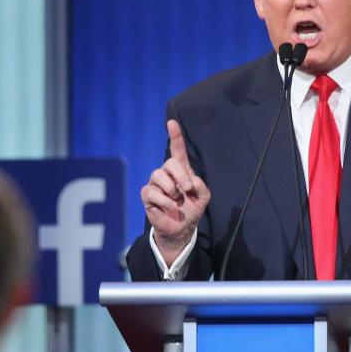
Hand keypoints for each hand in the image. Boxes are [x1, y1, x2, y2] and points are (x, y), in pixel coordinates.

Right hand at [141, 120, 210, 265]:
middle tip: (187, 189)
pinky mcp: (147, 195)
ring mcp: (155, 183)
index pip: (176, 149)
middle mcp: (166, 173)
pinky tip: (171, 207)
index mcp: (181, 170)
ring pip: (158, 175)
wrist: (181, 228)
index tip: (172, 123)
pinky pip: (152, 191)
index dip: (175, 136)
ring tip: (177, 200)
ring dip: (172, 189)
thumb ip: (200, 186)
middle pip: (169, 162)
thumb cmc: (192, 209)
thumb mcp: (203, 197)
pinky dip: (165, 201)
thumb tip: (189, 180)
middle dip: (181, 175)